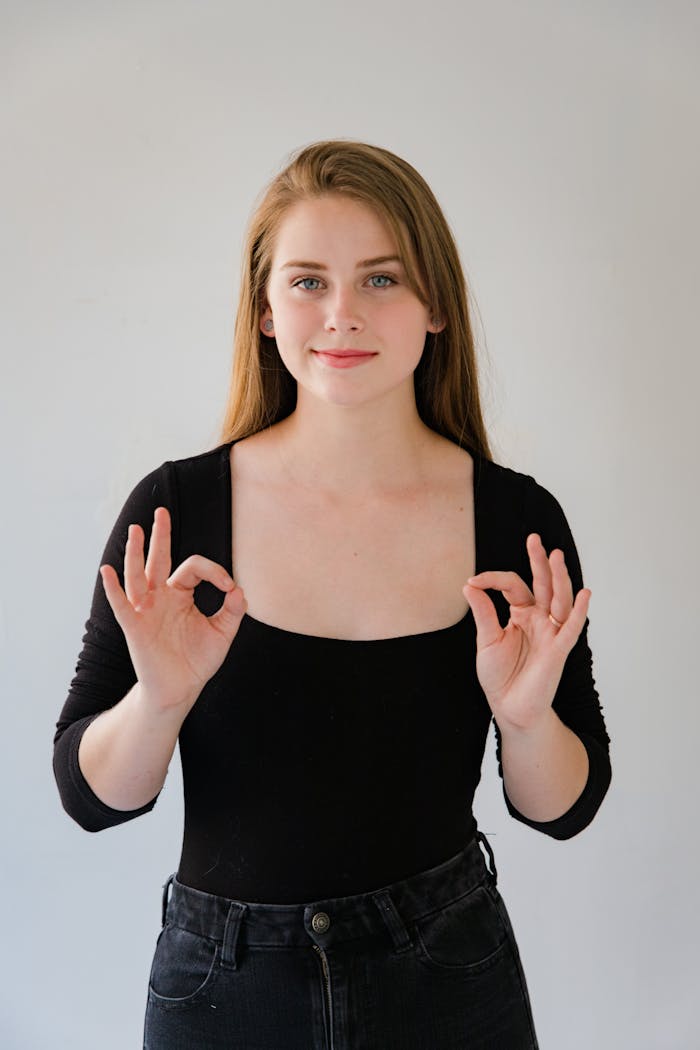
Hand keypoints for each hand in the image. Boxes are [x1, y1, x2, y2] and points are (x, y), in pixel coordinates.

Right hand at [100, 507, 246, 712]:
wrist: (180, 690)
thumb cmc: (197, 661)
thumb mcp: (222, 634)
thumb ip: (233, 611)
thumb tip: (238, 590)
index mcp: (181, 594)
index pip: (193, 568)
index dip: (214, 571)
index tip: (229, 587)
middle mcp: (161, 597)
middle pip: (159, 560)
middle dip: (160, 536)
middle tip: (161, 511)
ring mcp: (145, 610)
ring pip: (138, 576)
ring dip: (136, 553)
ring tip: (135, 530)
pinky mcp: (134, 627)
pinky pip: (121, 605)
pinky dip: (114, 588)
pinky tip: (107, 570)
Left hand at [462, 533, 589, 731]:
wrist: (509, 707)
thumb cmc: (499, 675)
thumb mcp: (486, 640)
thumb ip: (483, 612)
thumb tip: (470, 584)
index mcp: (522, 614)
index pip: (514, 586)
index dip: (494, 579)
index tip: (473, 581)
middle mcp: (539, 619)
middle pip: (543, 584)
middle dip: (540, 562)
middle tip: (534, 539)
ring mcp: (551, 632)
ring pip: (560, 599)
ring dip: (559, 578)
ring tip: (556, 556)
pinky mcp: (558, 650)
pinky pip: (572, 627)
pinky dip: (580, 611)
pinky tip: (585, 593)